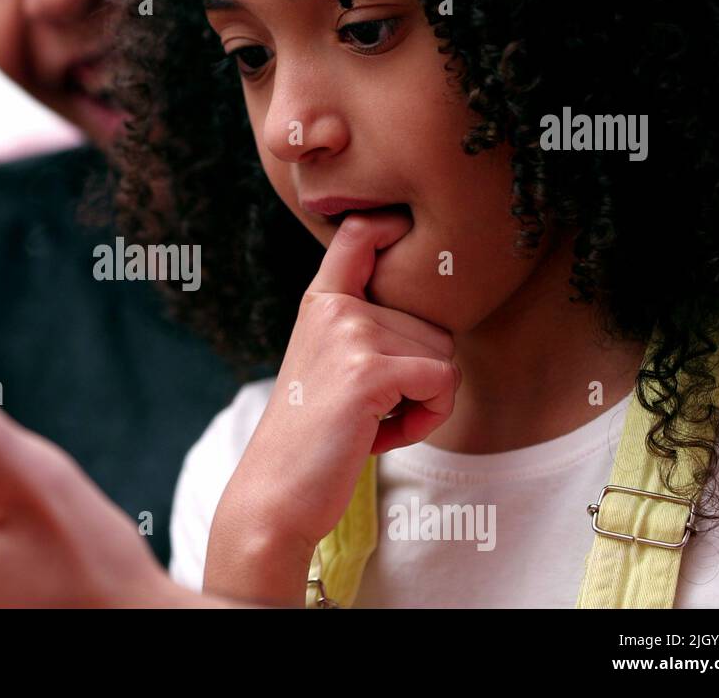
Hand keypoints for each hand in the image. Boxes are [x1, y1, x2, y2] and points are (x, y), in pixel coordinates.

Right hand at [204, 213, 459, 605]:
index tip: (401, 227)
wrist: (275, 494)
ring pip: (443, 355)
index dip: (391, 225)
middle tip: (371, 410)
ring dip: (424, 403)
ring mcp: (350, 334)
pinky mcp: (367, 371)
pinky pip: (442, 382)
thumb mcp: (328, 367)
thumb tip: (436, 317)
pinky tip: (381, 437)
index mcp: (321, 303)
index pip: (359, 234)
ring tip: (371, 424)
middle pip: (432, 323)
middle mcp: (334, 307)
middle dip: (421, 376)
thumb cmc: (312, 439)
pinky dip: (427, 420)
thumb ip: (363, 331)